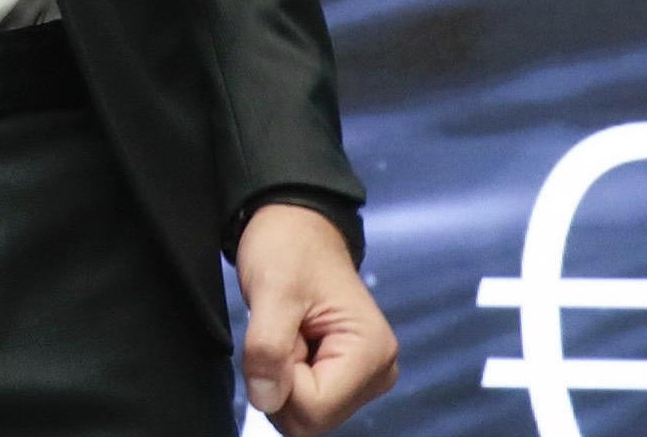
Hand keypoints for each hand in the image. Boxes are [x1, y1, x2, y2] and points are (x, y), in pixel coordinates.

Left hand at [237, 203, 397, 436]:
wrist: (297, 227)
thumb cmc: (289, 248)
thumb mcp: (273, 291)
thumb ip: (268, 348)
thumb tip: (267, 401)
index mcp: (372, 353)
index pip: (314, 409)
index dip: (281, 379)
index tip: (282, 333)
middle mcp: (379, 372)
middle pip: (314, 419)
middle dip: (284, 382)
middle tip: (285, 332)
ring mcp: (367, 377)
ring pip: (309, 415)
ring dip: (285, 379)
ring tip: (291, 333)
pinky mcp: (350, 377)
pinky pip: (309, 402)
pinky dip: (291, 377)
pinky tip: (296, 343)